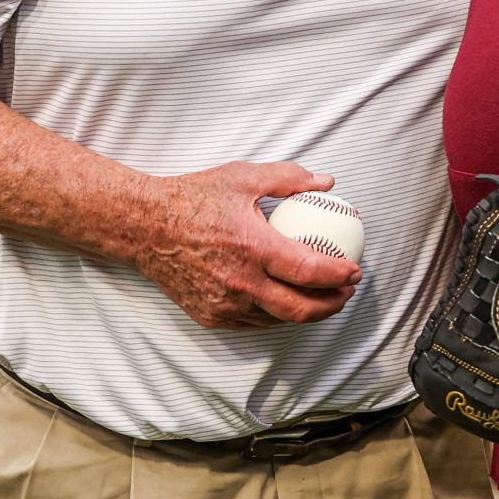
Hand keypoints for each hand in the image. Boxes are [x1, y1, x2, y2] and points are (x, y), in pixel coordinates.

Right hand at [127, 162, 361, 330]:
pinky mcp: (210, 316)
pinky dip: (274, 314)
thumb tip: (326, 182)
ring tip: (321, 297)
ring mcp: (223, 304)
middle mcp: (239, 282)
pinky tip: (285, 299)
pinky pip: (253, 321)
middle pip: (300, 309)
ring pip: (278, 320)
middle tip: (345, 292)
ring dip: (305, 312)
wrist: (143, 226)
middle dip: (332, 305)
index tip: (355, 271)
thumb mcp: (243, 177)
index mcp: (252, 247)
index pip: (309, 271)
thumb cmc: (192, 199)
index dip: (339, 275)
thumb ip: (289, 178)